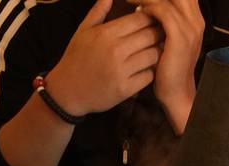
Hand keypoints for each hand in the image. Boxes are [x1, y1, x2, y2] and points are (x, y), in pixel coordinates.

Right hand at [45, 0, 163, 115]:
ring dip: (156, 53)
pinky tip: (146, 69)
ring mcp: (121, 71)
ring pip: (153, 55)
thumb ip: (98, 12)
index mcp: (106, 33)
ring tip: (154, 51)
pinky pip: (148, 76)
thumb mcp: (83, 31)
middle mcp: (115, 50)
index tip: (154, 20)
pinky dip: (150, 72)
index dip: (152, 17)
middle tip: (161, 35)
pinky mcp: (125, 89)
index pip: (140, 19)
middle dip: (159, 33)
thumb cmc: (75, 59)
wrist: (67, 92)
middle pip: (150, 35)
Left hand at [133, 0, 204, 133]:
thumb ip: (163, 21)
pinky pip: (163, 12)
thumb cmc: (168, 68)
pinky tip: (137, 11)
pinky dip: (149, 8)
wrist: (176, 92)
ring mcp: (190, 28)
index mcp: (194, 18)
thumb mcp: (168, 40)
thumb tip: (143, 5)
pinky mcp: (180, 37)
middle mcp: (195, 20)